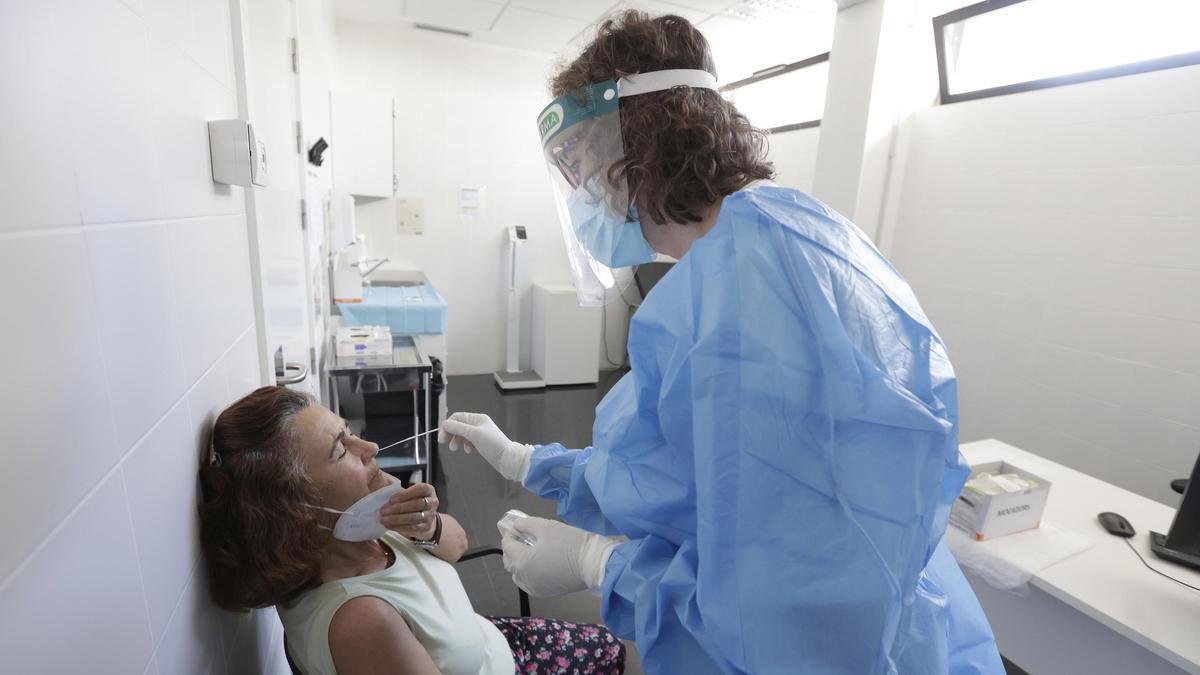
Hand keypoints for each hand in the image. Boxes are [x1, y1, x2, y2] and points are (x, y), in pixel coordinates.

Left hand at [379, 483, 439, 539]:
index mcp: (429, 490)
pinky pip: (412, 528)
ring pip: (413, 517)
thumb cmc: (413, 501)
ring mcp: (430, 516)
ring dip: (396, 519)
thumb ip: (400, 492)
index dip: (406, 494)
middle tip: (383, 511)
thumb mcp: (410, 493)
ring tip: (383, 519)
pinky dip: (398, 527)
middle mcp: (433, 502)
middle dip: (398, 508)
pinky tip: (389, 525)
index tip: (391, 499)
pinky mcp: (426, 527)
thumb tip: (385, 494)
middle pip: (417, 504)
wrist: (425, 517)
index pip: (420, 489)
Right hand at [438, 412, 533, 481]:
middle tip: (444, 443)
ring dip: (457, 440)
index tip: (442, 437)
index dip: (448, 426)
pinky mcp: (482, 443)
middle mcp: (478, 424)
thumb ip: (458, 428)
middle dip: (451, 433)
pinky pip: (469, 442)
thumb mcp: (474, 434)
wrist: (507, 459)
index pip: (457, 417)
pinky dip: (466, 445)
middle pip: (459, 426)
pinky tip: (469, 451)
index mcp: (478, 418)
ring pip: (462, 434)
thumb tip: (444, 424)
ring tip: (455, 449)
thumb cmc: (493, 444)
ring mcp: (480, 434)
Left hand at [500, 517, 618, 597]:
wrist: (594, 564)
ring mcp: (534, 588)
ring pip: (517, 575)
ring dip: (519, 563)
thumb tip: (517, 526)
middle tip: (522, 537)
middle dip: (512, 548)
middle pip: (509, 562)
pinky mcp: (545, 593)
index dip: (509, 534)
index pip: (507, 546)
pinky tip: (538, 564)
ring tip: (530, 551)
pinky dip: (528, 573)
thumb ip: (526, 524)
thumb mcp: (546, 526)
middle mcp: (524, 579)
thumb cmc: (569, 543)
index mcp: (522, 563)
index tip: (516, 526)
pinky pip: (528, 583)